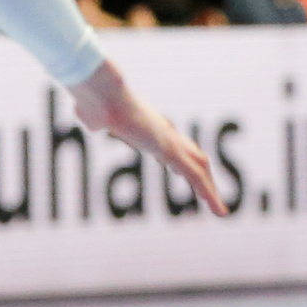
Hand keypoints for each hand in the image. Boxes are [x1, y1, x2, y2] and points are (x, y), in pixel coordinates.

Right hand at [67, 58, 229, 214]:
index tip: (183, 169)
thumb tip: (87, 115)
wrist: (104, 97)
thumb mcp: (94, 113)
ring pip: (199, 166)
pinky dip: (209, 193)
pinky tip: (217, 209)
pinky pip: (195, 176)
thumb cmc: (96, 102)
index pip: (173, 144)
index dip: (181, 158)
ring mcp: (170, 140)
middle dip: (202, 173)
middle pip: (192, 154)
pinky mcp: (171, 151)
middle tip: (209, 192)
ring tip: (219, 209)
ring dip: (209, 188)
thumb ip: (94, 117)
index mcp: (149, 125)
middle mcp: (164, 132)